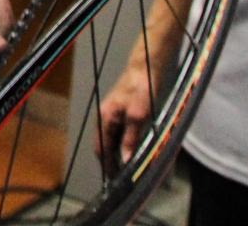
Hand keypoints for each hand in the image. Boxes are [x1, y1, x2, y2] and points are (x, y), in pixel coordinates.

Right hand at [96, 51, 164, 175]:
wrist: (146, 65)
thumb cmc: (141, 87)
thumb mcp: (139, 114)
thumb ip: (132, 137)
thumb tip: (126, 159)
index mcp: (105, 118)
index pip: (101, 148)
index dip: (107, 166)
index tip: (114, 182)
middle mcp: (106, 117)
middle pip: (106, 146)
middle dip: (113, 163)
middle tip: (125, 180)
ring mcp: (114, 114)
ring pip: (115, 140)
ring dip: (121, 155)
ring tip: (132, 169)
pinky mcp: (123, 112)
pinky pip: (123, 134)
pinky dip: (128, 145)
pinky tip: (138, 150)